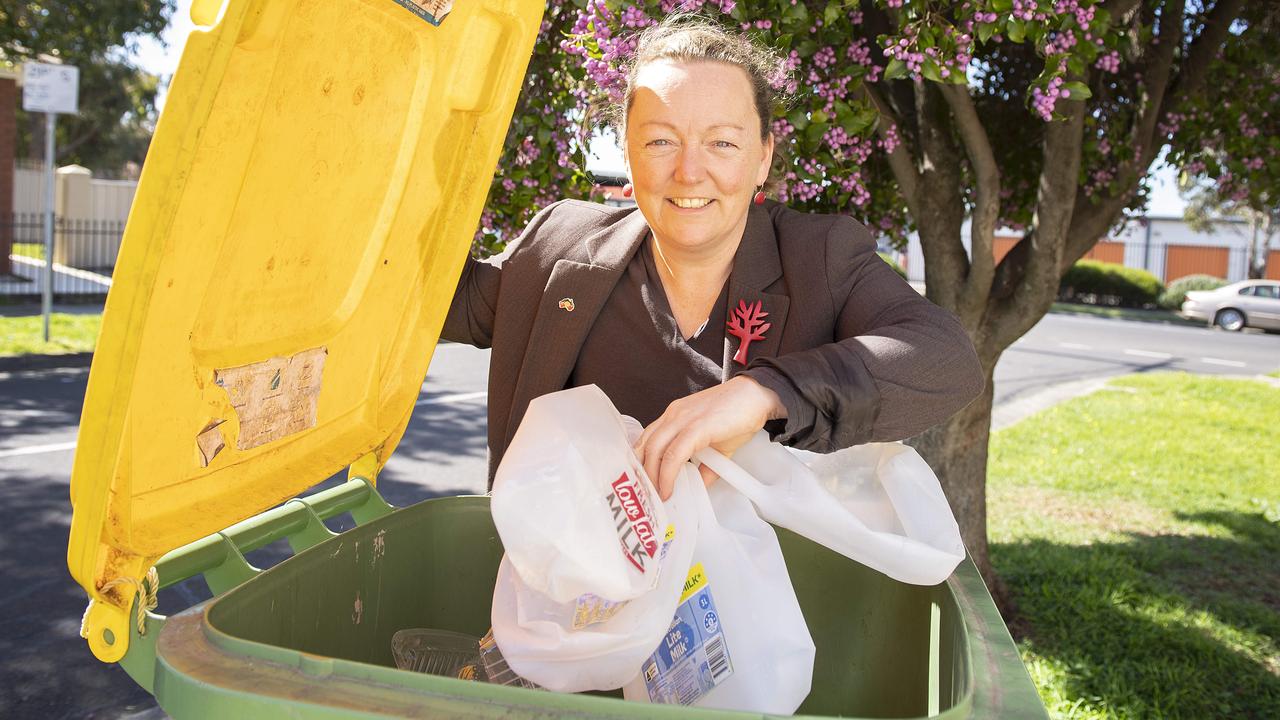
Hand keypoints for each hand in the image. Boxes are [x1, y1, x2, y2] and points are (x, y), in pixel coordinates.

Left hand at [634, 375, 784, 499]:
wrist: (757, 396)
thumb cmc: (738, 415)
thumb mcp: (716, 445)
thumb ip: (704, 467)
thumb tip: (698, 487)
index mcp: (673, 416)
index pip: (646, 439)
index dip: (640, 462)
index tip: (642, 483)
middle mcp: (673, 415)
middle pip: (645, 446)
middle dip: (642, 473)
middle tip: (646, 495)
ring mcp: (683, 419)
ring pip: (655, 450)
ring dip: (653, 476)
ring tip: (657, 496)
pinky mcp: (697, 427)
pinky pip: (674, 454)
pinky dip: (668, 474)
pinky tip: (669, 488)